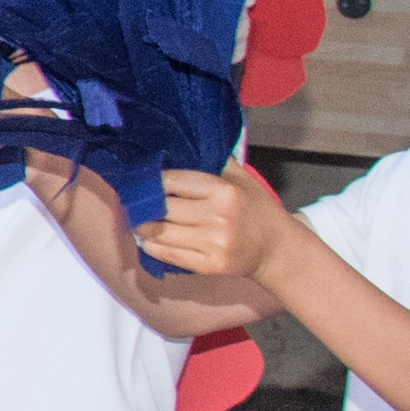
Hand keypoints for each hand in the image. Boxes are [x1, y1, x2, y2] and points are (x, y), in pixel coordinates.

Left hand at [145, 160, 289, 287]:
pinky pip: (167, 255)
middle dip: (143, 206)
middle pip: (161, 209)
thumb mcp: (242, 178)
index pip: (171, 181)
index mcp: (224, 191)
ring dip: (142, 227)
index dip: (151, 181)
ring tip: (138, 220)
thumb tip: (179, 145)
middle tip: (133, 203)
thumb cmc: (255, 209)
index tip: (141, 182)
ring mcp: (214, 244)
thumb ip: (213, 160)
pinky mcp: (209, 265)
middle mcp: (218, 217)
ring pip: (158, 233)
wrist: (277, 248)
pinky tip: (150, 239)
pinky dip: (151, 246)